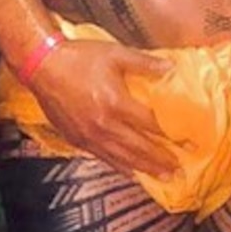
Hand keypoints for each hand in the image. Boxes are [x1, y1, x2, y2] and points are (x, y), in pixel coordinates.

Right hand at [29, 40, 177, 177]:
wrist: (41, 65)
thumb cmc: (78, 58)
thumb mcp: (115, 54)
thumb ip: (145, 63)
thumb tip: (171, 68)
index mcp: (116, 103)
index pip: (152, 125)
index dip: (173, 136)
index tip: (189, 143)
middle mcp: (104, 124)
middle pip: (139, 148)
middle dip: (162, 161)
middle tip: (179, 171)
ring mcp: (89, 135)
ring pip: (122, 158)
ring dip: (145, 169)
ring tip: (162, 178)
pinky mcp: (77, 139)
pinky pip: (103, 158)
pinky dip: (120, 167)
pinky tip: (131, 172)